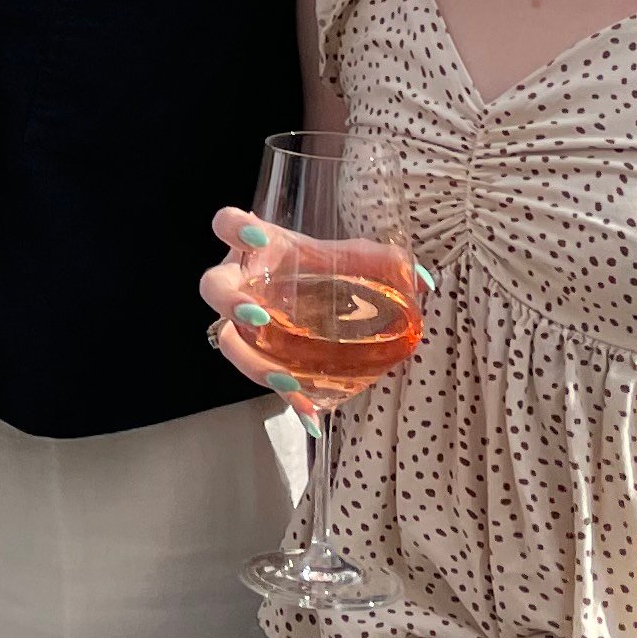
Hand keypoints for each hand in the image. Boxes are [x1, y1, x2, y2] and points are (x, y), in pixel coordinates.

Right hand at [197, 210, 409, 420]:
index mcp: (259, 248)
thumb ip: (384, 264)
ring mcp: (242, 321)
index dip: (232, 228)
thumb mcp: (355, 260)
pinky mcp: (258, 354)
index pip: (226, 224)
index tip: (257, 237)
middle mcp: (241, 281)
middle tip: (257, 316)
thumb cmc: (327, 269)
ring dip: (251, 361)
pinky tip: (310, 412)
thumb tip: (423, 281)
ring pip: (227, 341)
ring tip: (284, 379)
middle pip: (213, 287)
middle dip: (230, 302)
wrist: (320, 298)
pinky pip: (262, 375)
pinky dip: (287, 397)